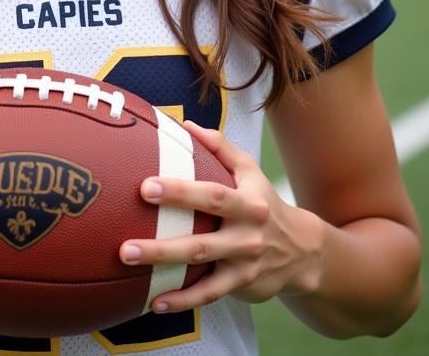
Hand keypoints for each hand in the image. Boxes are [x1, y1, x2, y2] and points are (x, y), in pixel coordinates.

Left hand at [119, 124, 322, 311]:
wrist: (302, 249)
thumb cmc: (263, 201)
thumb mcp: (249, 170)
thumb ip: (219, 147)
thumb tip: (185, 125)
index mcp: (248, 202)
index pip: (212, 196)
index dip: (180, 192)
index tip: (146, 186)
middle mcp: (247, 235)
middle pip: (202, 241)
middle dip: (163, 244)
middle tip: (126, 243)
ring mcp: (244, 264)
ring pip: (202, 270)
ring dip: (165, 270)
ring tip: (130, 265)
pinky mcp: (241, 285)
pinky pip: (209, 295)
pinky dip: (183, 300)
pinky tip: (155, 302)